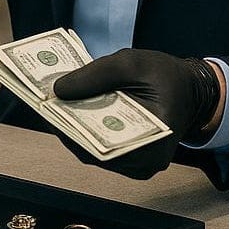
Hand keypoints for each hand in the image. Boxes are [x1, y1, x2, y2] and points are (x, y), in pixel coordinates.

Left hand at [52, 48, 223, 178]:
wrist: (188, 88)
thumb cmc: (165, 75)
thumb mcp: (133, 63)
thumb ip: (96, 74)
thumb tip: (58, 90)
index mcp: (155, 143)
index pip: (107, 145)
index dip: (75, 129)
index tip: (50, 110)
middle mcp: (144, 163)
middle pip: (94, 150)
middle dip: (66, 125)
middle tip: (40, 103)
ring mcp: (133, 165)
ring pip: (90, 150)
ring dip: (68, 127)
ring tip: (45, 104)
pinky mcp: (123, 157)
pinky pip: (95, 145)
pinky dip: (78, 127)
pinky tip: (61, 108)